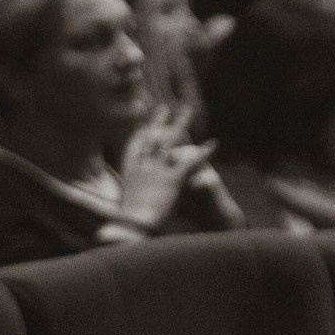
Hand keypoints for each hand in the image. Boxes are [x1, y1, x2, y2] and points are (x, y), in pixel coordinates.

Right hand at [117, 108, 209, 228]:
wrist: (130, 226)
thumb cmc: (123, 222)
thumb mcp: (121, 206)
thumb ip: (124, 199)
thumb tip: (120, 205)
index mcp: (128, 171)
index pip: (134, 146)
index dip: (140, 134)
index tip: (143, 125)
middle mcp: (142, 165)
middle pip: (152, 136)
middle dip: (158, 120)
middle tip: (164, 108)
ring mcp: (157, 170)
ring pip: (171, 140)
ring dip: (181, 123)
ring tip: (188, 110)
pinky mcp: (172, 179)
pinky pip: (191, 162)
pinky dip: (204, 152)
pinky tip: (214, 143)